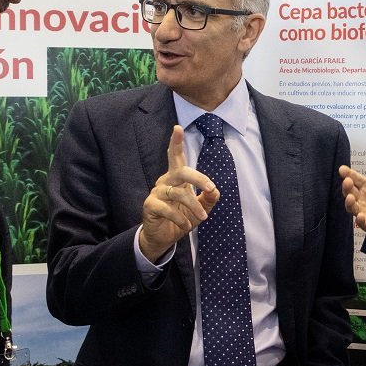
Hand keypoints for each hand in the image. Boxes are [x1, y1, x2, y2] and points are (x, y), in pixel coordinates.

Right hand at [138, 125, 219, 261]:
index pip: (175, 156)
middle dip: (198, 177)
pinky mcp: (150, 206)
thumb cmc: (181, 218)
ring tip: (203, 218)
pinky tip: (185, 225)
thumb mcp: (200, 209)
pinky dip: (180, 218)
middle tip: (211, 188)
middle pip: (181, 171)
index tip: (178, 127)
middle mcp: (165, 181)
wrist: (163, 238)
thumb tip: (215, 190)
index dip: (176, 142)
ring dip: (193, 206)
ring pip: (178, 193)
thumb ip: (208, 198)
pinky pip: (167, 209)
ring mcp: (157, 193)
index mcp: (176, 178)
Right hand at [339, 152, 365, 240]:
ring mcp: (364, 212)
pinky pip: (362, 223)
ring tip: (350, 198)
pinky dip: (361, 220)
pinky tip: (361, 216)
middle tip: (347, 181)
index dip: (348, 174)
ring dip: (349, 203)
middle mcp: (363, 199)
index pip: (356, 179)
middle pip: (350, 192)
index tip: (342, 169)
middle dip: (346, 187)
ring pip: (351, 207)